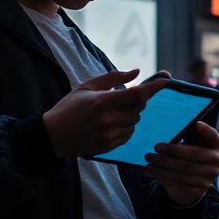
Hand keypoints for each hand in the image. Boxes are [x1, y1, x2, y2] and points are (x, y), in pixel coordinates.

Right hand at [43, 69, 165, 157]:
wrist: (53, 135)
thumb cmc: (69, 107)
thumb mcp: (87, 86)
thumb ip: (113, 78)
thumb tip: (137, 72)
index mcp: (102, 101)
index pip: (136, 94)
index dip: (153, 87)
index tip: (165, 80)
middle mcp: (107, 119)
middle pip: (139, 109)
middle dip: (135, 102)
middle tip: (120, 100)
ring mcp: (108, 134)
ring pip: (135, 122)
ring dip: (129, 116)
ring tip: (111, 114)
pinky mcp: (108, 146)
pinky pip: (128, 135)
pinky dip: (124, 128)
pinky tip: (109, 125)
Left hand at [144, 120, 218, 205]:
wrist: (192, 179)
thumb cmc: (188, 153)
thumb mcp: (191, 142)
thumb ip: (185, 135)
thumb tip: (166, 132)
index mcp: (215, 146)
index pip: (214, 137)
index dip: (207, 131)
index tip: (197, 124)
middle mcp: (215, 162)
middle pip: (194, 155)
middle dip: (172, 151)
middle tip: (155, 147)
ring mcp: (208, 178)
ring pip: (183, 172)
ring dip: (163, 166)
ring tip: (149, 161)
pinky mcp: (198, 191)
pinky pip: (177, 184)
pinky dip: (161, 177)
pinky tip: (149, 171)